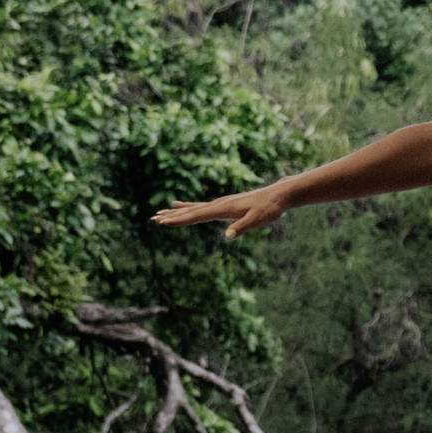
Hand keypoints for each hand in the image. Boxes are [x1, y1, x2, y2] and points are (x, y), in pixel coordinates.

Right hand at [151, 185, 288, 240]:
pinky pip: (201, 206)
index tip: (164, 222)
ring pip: (193, 208)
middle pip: (190, 211)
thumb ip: (241, 228)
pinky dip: (188, 206)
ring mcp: (220, 203)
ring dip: (176, 211)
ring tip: (160, 212)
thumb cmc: (268, 209)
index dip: (180, 220)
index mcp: (223, 208)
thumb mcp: (257, 220)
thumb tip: (227, 236)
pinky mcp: (223, 204)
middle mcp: (218, 204)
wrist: (277, 195)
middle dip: (172, 216)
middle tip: (154, 218)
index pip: (197, 215)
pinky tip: (179, 204)